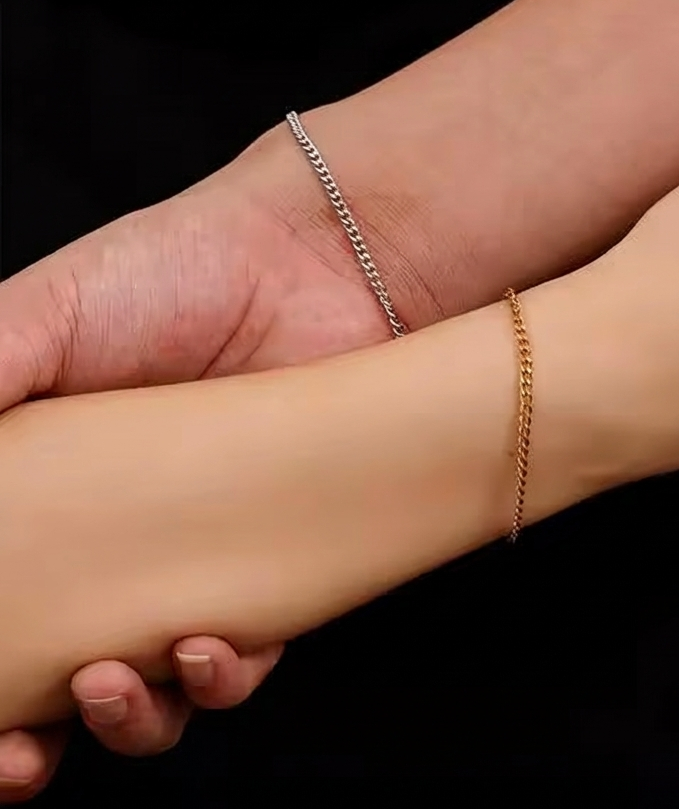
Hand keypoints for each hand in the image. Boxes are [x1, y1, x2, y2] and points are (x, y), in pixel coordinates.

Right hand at [0, 124, 424, 798]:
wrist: (308, 262)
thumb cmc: (171, 273)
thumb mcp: (43, 317)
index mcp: (50, 498)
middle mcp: (120, 543)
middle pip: (61, 682)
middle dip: (29, 745)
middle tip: (20, 756)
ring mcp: (202, 557)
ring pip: (158, 687)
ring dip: (131, 720)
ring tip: (118, 684)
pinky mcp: (280, 560)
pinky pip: (250, 652)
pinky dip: (223, 679)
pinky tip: (210, 651)